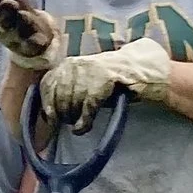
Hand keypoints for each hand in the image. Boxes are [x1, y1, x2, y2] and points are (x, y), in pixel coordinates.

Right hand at [0, 0, 65, 72]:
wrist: (34, 41)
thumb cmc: (18, 14)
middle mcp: (5, 28)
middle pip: (3, 20)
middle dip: (4, 12)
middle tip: (8, 2)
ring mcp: (19, 39)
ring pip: (18, 31)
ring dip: (19, 23)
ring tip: (22, 13)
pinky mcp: (33, 47)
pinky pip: (33, 45)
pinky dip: (33, 42)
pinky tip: (38, 38)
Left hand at [42, 39, 168, 128]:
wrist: (146, 71)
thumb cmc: (115, 80)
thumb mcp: (88, 81)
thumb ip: (69, 90)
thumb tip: (49, 111)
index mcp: (70, 63)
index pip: (47, 84)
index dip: (46, 103)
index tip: (49, 118)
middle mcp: (77, 63)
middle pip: (58, 95)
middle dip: (62, 113)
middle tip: (70, 122)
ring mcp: (91, 70)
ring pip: (71, 101)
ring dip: (73, 118)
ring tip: (79, 124)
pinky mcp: (105, 79)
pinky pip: (87, 106)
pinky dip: (84, 121)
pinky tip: (84, 129)